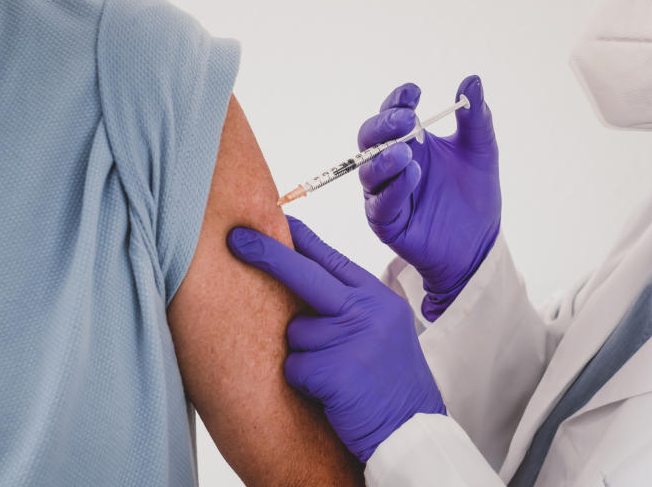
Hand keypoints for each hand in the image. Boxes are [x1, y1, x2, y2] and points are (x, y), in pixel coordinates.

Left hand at [227, 216, 445, 462]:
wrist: (414, 432)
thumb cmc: (392, 384)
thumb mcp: (385, 332)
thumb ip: (352, 307)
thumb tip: (303, 283)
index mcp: (379, 299)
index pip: (333, 260)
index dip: (302, 240)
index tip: (278, 220)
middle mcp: (368, 313)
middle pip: (305, 275)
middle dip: (267, 254)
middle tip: (237, 239)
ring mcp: (352, 340)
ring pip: (295, 332)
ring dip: (304, 355)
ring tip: (335, 376)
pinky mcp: (335, 372)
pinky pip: (295, 367)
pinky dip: (304, 382)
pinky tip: (331, 394)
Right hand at [357, 75, 500, 319]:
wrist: (480, 242)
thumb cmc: (475, 194)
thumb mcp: (481, 150)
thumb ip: (475, 117)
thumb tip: (472, 80)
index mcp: (410, 141)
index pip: (392, 113)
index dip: (397, 100)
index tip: (414, 92)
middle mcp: (391, 164)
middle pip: (369, 138)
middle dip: (383, 126)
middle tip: (406, 120)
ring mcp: (385, 192)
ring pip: (368, 171)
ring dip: (384, 158)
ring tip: (407, 153)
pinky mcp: (386, 222)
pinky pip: (380, 203)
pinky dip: (394, 188)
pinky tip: (413, 175)